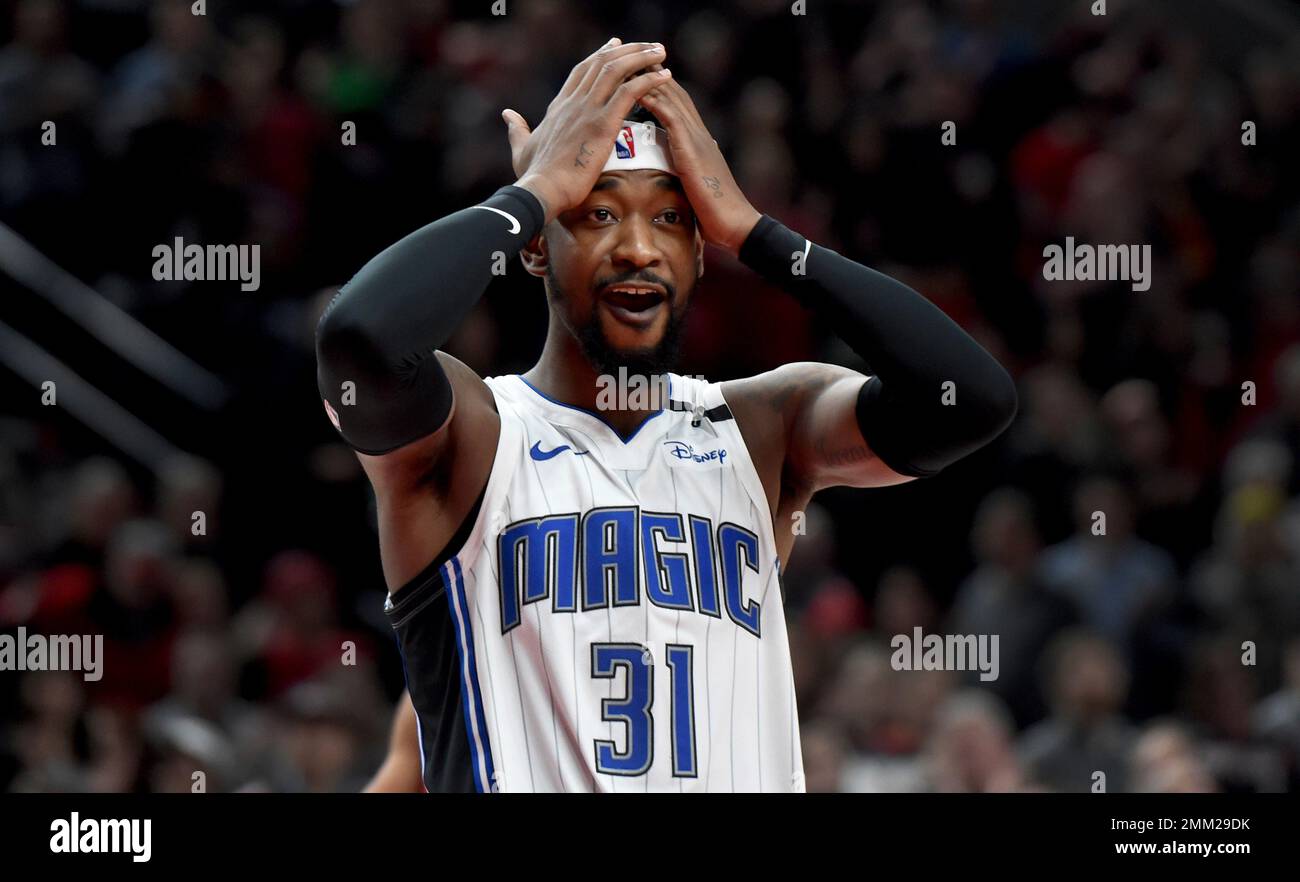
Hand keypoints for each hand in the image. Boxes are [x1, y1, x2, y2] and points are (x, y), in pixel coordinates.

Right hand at [503, 38, 671, 224]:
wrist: (541, 190)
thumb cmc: (533, 177)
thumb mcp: (520, 149)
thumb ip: (516, 129)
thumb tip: (508, 115)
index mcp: (559, 108)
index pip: (582, 71)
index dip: (600, 55)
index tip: (616, 45)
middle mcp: (573, 102)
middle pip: (601, 63)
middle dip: (627, 50)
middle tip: (648, 46)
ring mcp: (587, 111)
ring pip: (616, 70)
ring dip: (641, 57)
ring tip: (661, 51)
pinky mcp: (601, 124)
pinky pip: (629, 92)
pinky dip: (648, 80)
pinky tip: (664, 75)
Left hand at [637, 77, 760, 256]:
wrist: (735, 225)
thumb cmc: (716, 215)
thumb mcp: (695, 188)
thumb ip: (683, 176)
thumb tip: (672, 181)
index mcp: (699, 141)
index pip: (677, 104)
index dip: (658, 85)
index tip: (638, 73)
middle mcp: (699, 133)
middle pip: (673, 92)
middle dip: (651, 73)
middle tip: (629, 56)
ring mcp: (697, 138)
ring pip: (671, 97)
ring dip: (648, 78)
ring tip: (627, 63)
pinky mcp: (692, 149)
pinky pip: (669, 116)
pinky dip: (653, 101)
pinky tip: (635, 90)